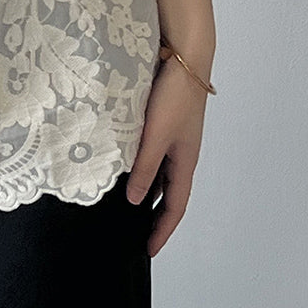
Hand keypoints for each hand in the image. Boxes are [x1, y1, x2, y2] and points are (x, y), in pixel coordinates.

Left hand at [125, 50, 210, 257]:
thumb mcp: (156, 136)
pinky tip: (122, 165)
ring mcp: (173, 137)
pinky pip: (152, 154)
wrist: (184, 57)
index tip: (149, 250)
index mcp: (185, 161)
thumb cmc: (176, 96)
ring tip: (125, 206)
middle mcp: (181, 153)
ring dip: (146, 190)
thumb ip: (144, 167)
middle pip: (168, 193)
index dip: (163, 230)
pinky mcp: (162, 122)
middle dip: (155, 215)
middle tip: (135, 233)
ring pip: (159, 173)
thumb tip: (134, 200)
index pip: (175, 206)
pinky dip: (140, 166)